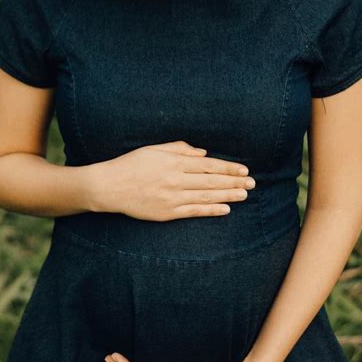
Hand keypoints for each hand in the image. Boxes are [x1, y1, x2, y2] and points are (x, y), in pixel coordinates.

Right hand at [87, 140, 255, 221]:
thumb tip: (203, 154)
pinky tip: (225, 209)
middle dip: (234, 182)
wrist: (108, 187)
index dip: (228, 168)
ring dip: (228, 196)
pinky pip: (194, 212)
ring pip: (206, 196)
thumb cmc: (130, 164)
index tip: (243, 170)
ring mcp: (172, 197)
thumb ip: (179, 149)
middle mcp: (176, 179)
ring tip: (244, 195)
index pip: (208, 165)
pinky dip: (211, 210)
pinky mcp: (167, 213)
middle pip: (212, 181)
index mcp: (174, 162)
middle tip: (252, 183)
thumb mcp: (154, 149)